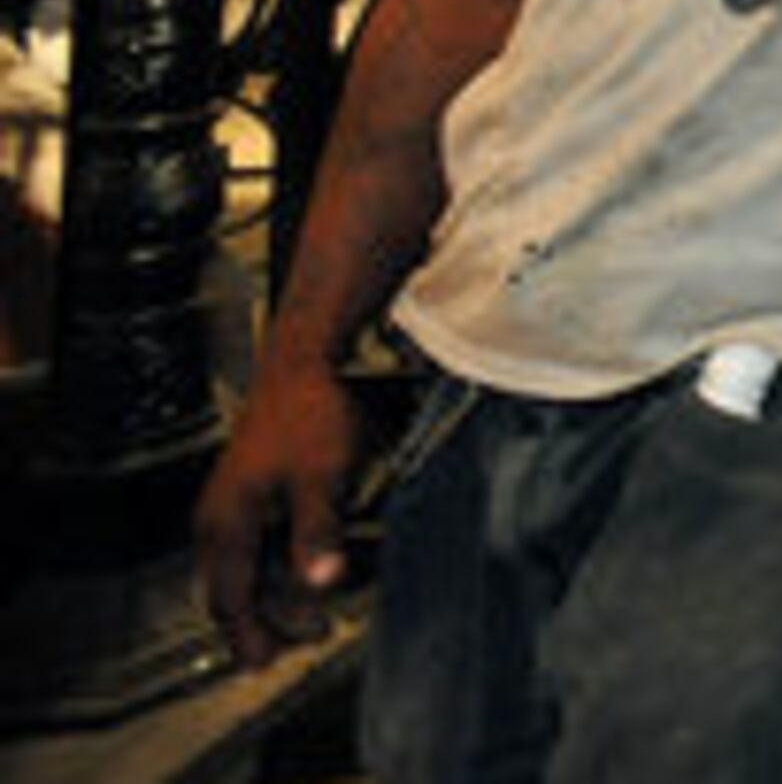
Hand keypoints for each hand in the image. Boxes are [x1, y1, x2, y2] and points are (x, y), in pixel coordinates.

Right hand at [197, 361, 359, 666]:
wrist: (306, 362)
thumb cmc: (312, 414)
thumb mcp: (323, 477)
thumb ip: (318, 532)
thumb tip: (321, 584)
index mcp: (226, 522)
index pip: (228, 599)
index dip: (249, 635)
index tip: (268, 663)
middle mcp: (216, 519)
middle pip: (227, 592)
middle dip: (257, 625)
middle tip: (293, 647)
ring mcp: (227, 505)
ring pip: (236, 571)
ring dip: (264, 599)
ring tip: (301, 619)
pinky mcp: (246, 493)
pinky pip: (247, 549)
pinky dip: (267, 571)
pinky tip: (294, 574)